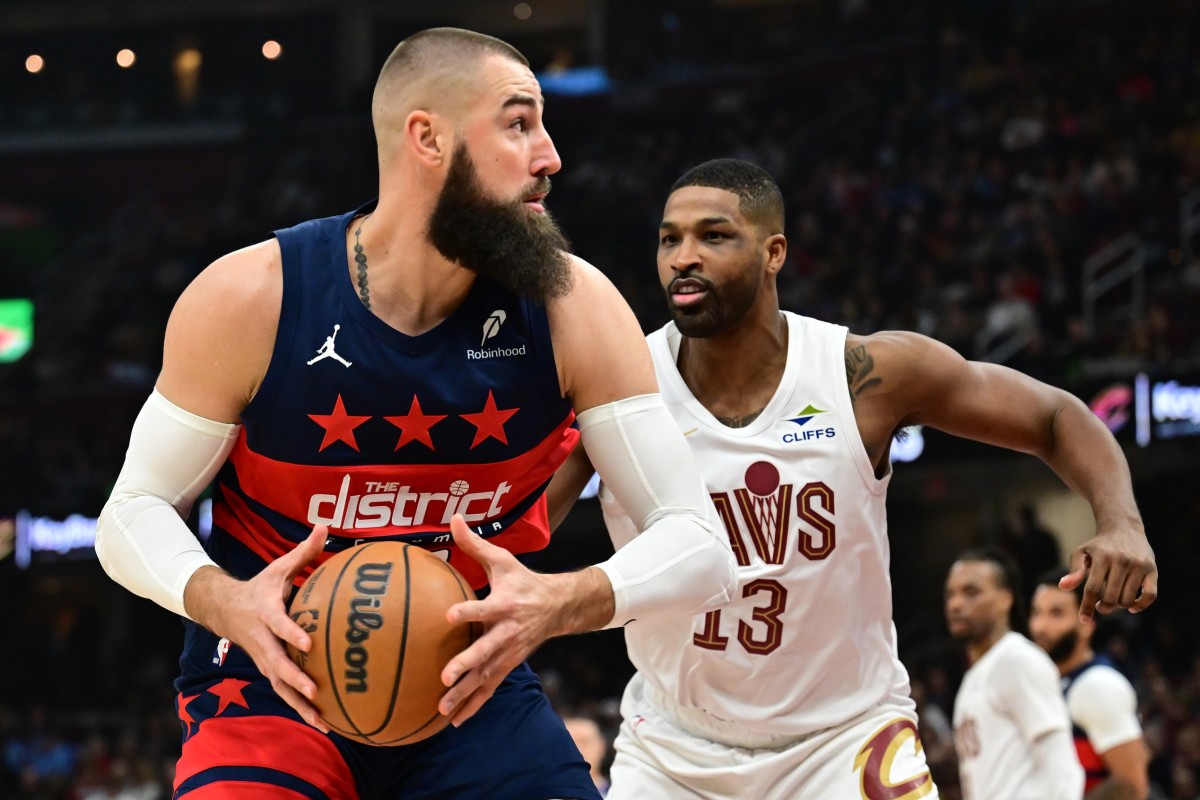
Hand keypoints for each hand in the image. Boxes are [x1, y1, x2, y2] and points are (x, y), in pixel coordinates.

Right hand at [186, 524, 329, 731]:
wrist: (224, 609)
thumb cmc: (261, 587)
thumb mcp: (278, 568)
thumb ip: (303, 551)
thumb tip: (325, 526)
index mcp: (267, 614)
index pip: (280, 625)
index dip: (293, 633)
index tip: (309, 642)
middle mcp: (263, 641)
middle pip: (277, 665)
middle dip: (295, 680)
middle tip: (316, 693)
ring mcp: (264, 659)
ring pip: (280, 686)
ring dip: (300, 706)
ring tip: (325, 723)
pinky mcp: (268, 670)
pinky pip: (284, 692)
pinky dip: (300, 708)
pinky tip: (324, 722)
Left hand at [438, 515, 563, 726]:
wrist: (559, 607)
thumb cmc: (523, 581)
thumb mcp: (503, 561)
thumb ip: (475, 544)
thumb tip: (453, 517)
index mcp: (505, 604)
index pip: (484, 608)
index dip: (468, 611)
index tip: (449, 615)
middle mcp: (507, 632)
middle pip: (485, 650)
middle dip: (466, 664)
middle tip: (445, 676)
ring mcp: (509, 652)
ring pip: (486, 676)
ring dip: (465, 693)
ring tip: (442, 708)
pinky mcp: (509, 665)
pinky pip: (490, 688)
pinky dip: (474, 705)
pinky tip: (455, 720)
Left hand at [1060, 524, 1156, 619]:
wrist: (1124, 528)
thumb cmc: (1099, 545)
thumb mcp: (1082, 552)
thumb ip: (1074, 570)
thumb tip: (1063, 587)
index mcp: (1102, 558)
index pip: (1092, 589)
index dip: (1087, 607)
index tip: (1083, 619)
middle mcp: (1121, 561)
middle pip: (1112, 597)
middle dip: (1104, 608)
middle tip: (1101, 607)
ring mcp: (1138, 565)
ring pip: (1128, 599)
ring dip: (1119, 606)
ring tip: (1113, 601)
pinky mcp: (1152, 569)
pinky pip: (1150, 595)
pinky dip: (1141, 606)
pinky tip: (1131, 607)